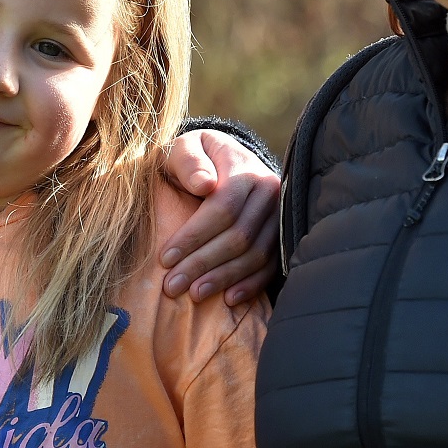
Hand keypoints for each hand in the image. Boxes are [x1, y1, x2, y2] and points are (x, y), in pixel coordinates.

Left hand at [161, 128, 280, 304]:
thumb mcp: (182, 148)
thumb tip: (205, 184)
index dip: (194, 236)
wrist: (223, 160)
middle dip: (202, 263)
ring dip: (224, 278)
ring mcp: (279, 215)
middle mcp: (269, 192)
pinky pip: (271, 265)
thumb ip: (188, 160)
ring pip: (255, 254)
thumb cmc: (194, 159)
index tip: (165, 258)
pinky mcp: (282, 234)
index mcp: (244, 169)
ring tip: (195, 294)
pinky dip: (251, 284)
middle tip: (173, 286)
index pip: (223, 208)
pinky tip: (229, 298)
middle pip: (238, 236)